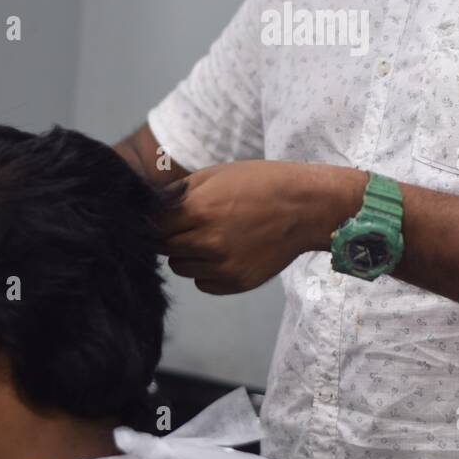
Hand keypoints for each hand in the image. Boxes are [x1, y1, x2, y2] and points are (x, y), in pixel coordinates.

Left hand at [158, 160, 366, 294]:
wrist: (307, 207)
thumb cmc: (262, 182)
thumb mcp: (216, 174)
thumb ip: (180, 194)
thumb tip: (151, 208)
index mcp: (199, 211)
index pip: (153, 225)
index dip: (153, 220)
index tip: (159, 216)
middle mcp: (208, 242)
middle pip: (163, 247)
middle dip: (169, 235)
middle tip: (187, 224)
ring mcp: (224, 266)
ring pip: (180, 267)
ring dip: (187, 253)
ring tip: (210, 236)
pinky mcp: (237, 283)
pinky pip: (203, 283)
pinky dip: (206, 271)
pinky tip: (224, 252)